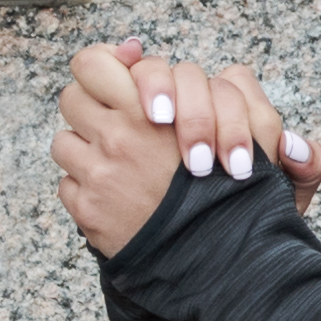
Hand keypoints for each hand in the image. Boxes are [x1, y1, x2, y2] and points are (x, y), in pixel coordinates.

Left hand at [50, 36, 320, 259]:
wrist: (227, 263)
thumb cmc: (241, 196)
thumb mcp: (254, 130)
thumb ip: (230, 91)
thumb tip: (163, 56)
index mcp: (148, 108)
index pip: (94, 64)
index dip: (104, 65)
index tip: (120, 77)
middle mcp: (116, 138)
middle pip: (72, 98)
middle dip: (91, 105)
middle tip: (115, 118)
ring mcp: (97, 176)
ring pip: (65, 142)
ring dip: (87, 147)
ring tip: (117, 162)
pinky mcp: (89, 212)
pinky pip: (68, 185)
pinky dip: (87, 188)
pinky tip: (118, 196)